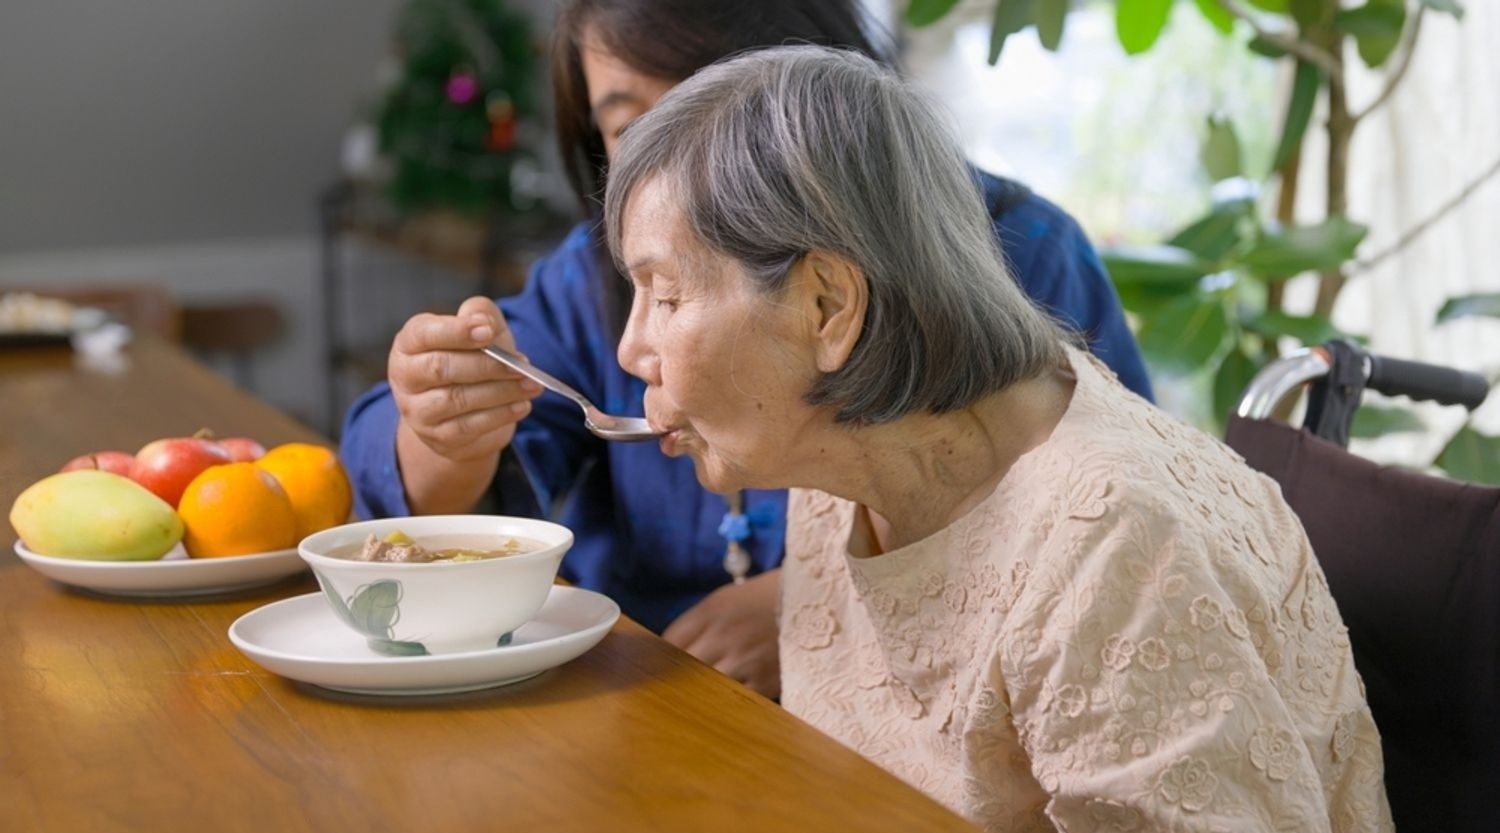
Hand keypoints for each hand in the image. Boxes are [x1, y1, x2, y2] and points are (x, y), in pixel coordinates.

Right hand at [389, 296, 541, 512]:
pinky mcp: (437, 436)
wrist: (462, 412)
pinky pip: (468, 426)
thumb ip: (481, 316)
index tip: (488, 331)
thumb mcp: (479, 332)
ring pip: (457, 399)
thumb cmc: (471, 359)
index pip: (423, 334)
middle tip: (522, 363)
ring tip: (532, 385)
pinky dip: (500, 415)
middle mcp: (405, 377)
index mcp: (409, 343)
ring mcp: (418, 410)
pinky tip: (522, 405)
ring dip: (500, 391)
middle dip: (486, 365)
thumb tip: (484, 320)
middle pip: (441, 368)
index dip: (455, 331)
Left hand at [663, 568, 781, 698]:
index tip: (653, 676)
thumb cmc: (758, 601)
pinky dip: (729, 704)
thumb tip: (665, 654)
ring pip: (707, 690)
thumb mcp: (720, 602)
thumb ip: (692, 626)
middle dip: (675, 683)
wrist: (808, 599)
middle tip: (668, 697)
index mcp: (709, 615)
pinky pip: (737, 702)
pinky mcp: (765, 681)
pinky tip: (726, 705)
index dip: (659, 663)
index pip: (669, 646)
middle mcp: (723, 637)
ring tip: (695, 707)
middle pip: (684, 671)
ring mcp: (745, 661)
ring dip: (700, 697)